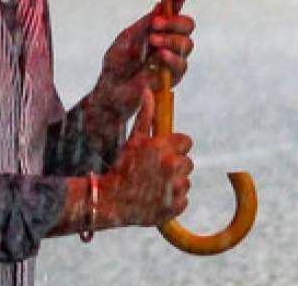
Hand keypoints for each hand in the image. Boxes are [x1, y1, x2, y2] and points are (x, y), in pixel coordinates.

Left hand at [91, 0, 194, 122]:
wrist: (111, 88)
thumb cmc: (117, 61)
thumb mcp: (128, 37)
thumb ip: (145, 24)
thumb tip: (161, 5)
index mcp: (159, 28)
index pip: (174, 10)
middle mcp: (170, 41)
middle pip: (188, 25)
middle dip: (175, 22)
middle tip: (156, 24)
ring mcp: (174, 58)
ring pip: (187, 44)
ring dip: (170, 40)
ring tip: (152, 41)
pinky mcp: (173, 77)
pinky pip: (181, 65)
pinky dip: (171, 58)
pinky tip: (159, 56)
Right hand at [100, 89, 192, 226]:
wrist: (110, 202)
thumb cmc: (122, 168)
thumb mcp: (133, 140)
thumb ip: (145, 116)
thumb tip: (148, 91)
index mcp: (163, 147)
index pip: (186, 141)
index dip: (175, 147)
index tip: (164, 152)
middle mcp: (172, 166)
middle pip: (187, 162)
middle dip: (175, 165)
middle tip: (155, 171)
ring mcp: (175, 188)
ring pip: (185, 181)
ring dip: (174, 183)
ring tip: (153, 186)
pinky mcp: (176, 206)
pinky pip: (183, 199)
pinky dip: (172, 200)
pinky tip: (156, 198)